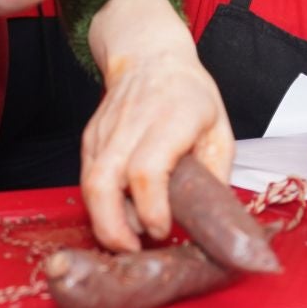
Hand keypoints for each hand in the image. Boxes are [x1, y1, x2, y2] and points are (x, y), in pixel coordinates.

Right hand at [80, 0, 233, 253]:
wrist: (149, 56)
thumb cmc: (190, 94)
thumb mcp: (219, 129)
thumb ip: (216, 174)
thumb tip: (213, 221)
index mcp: (169, 119)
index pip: (147, 170)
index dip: (150, 208)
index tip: (161, 231)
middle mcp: (131, 125)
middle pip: (104, 183)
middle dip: (113, 228)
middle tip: (134, 251)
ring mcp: (104, 133)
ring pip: (89, 185)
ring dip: (103, 221)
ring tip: (126, 242)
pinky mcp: (89, 140)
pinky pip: (87, 179)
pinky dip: (99, 205)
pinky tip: (118, 218)